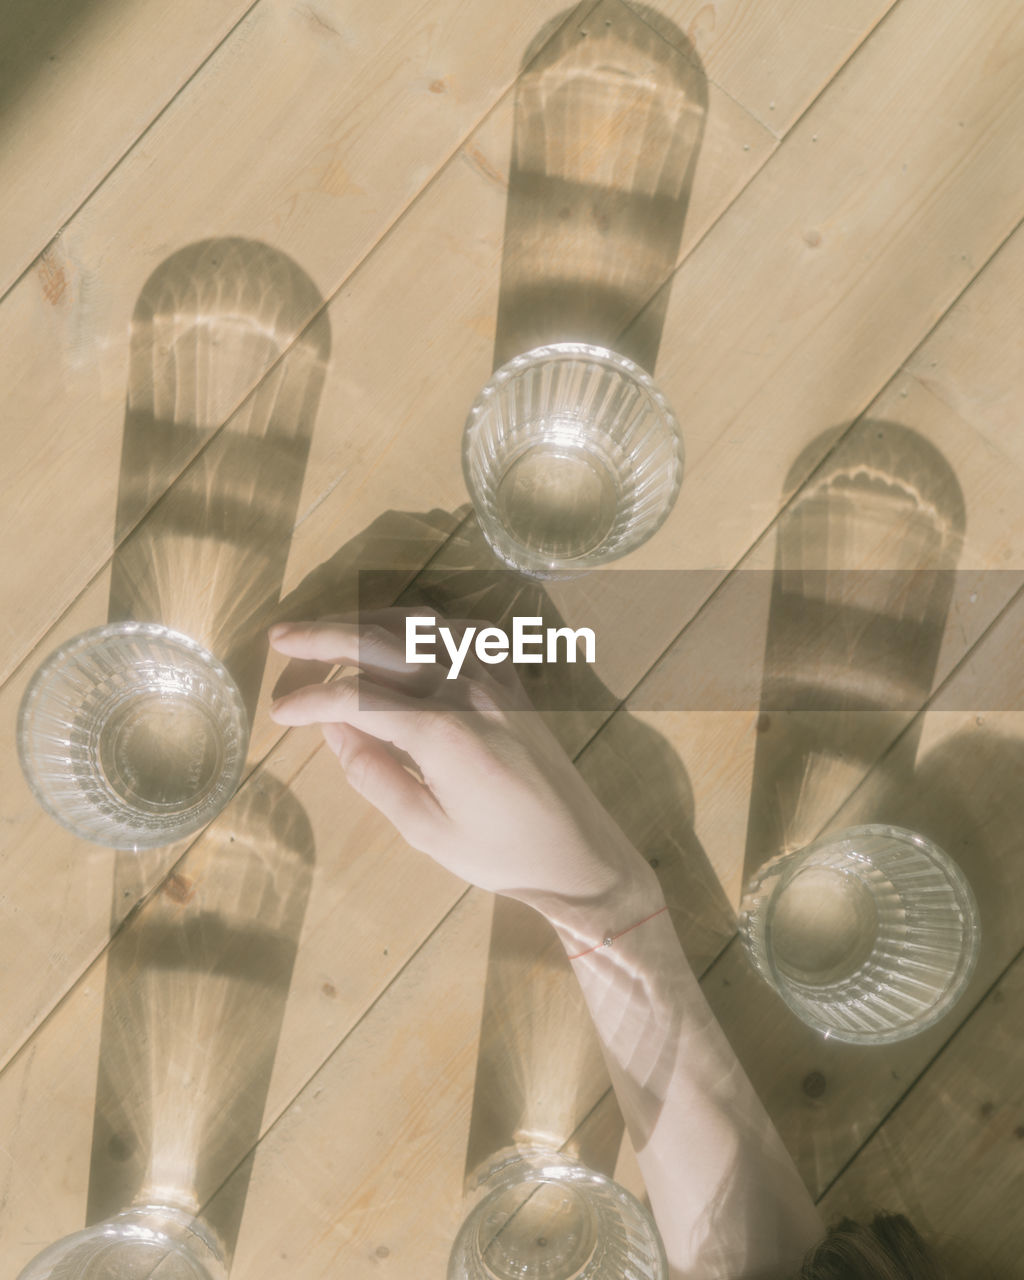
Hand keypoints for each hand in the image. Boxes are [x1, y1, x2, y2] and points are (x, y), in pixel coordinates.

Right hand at [267, 611, 659, 934]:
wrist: (576, 851)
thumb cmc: (501, 854)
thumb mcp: (426, 830)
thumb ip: (373, 775)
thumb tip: (332, 730)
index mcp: (444, 732)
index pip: (356, 697)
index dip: (309, 700)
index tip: (277, 712)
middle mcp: (468, 689)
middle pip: (381, 643)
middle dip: (323, 636)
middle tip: (280, 638)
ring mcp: (494, 677)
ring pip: (420, 625)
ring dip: (368, 621)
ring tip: (328, 631)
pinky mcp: (511, 678)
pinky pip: (461, 630)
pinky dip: (421, 625)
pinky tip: (399, 636)